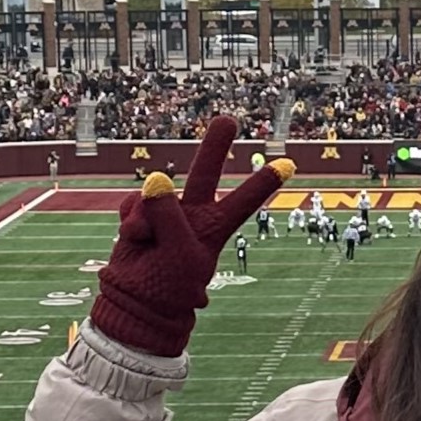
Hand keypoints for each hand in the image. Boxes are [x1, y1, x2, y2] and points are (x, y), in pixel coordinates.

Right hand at [90, 117, 290, 355]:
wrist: (136, 300)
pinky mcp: (140, 213)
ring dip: (148, 217)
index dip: (263, 182)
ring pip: (156, 193)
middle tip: (227, 120)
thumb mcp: (178, 254)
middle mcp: (193, 213)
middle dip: (215, 146)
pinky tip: (136, 240)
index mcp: (215, 226)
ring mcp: (166, 211)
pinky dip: (131, 222)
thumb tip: (156, 177)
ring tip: (150, 245)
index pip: (244, 201)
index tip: (289, 164)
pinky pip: (133, 204)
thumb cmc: (169, 284)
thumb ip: (168, 215)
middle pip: (204, 173)